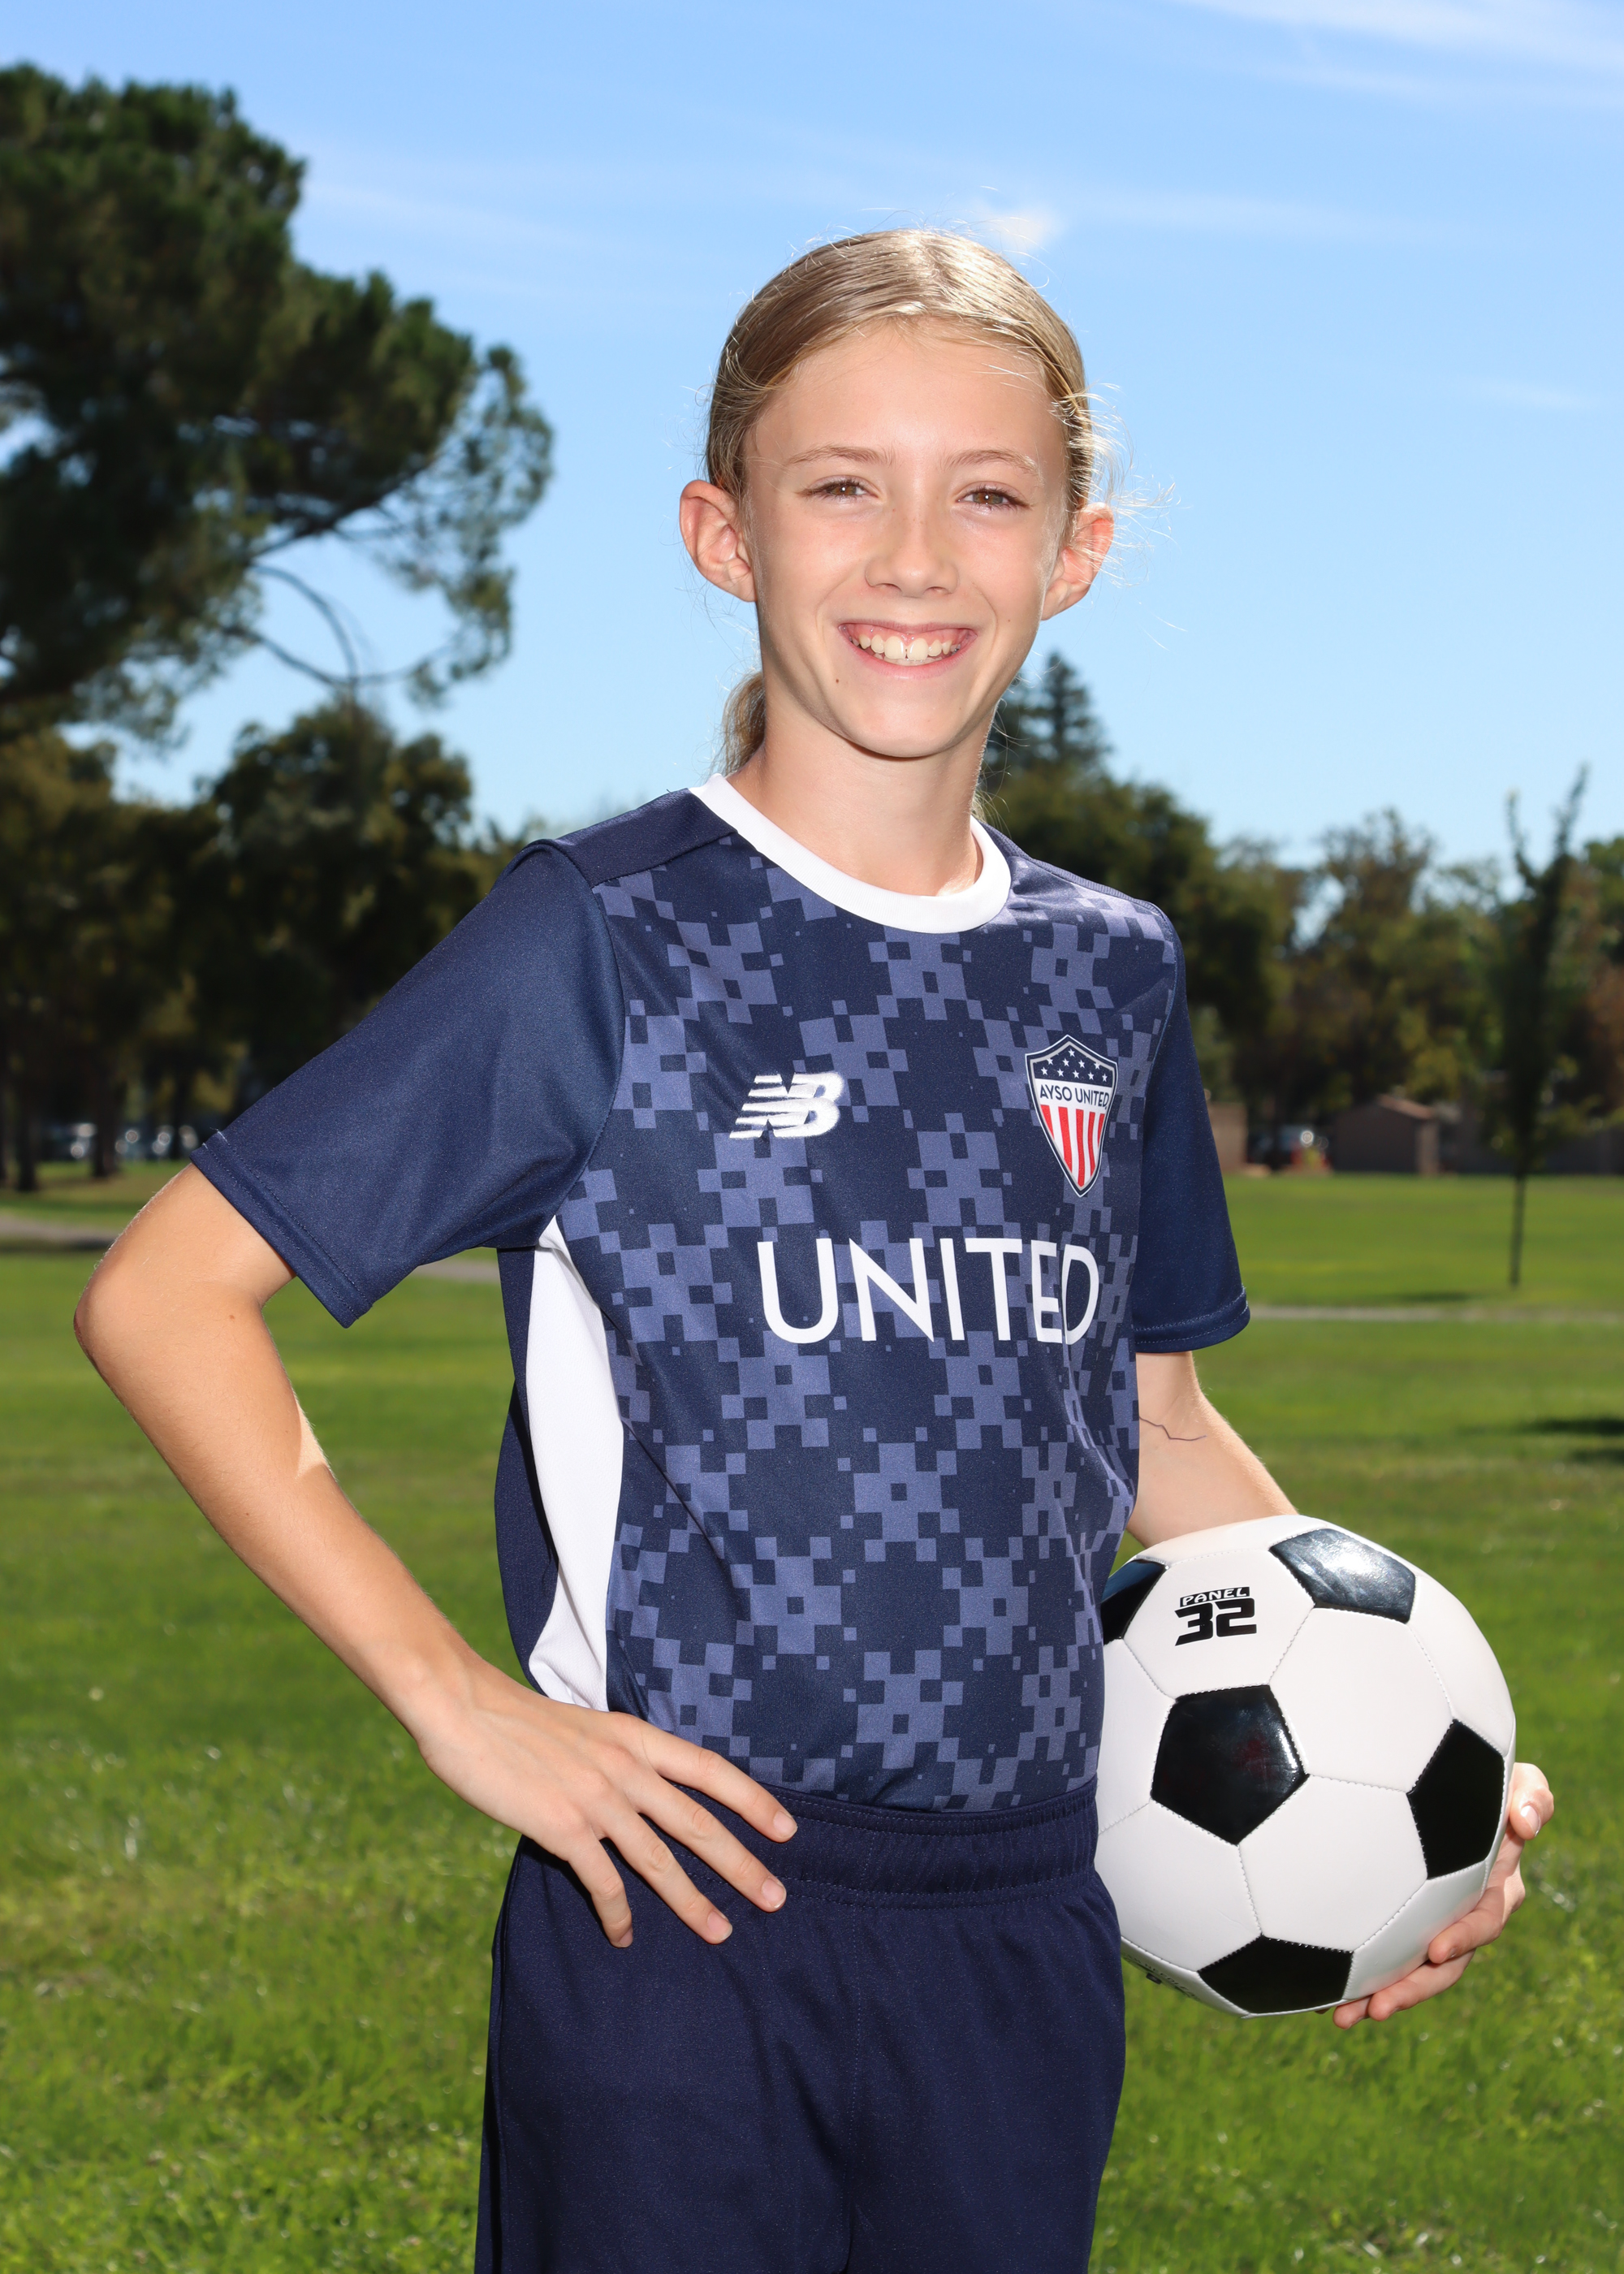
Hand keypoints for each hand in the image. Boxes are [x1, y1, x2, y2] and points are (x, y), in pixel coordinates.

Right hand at [414, 1656, 795, 1947]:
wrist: (464, 1708)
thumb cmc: (517, 1718)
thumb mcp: (585, 1726)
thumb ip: (616, 1757)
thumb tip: (638, 1792)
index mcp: (634, 1737)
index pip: (710, 1769)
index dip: (752, 1800)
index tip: (786, 1828)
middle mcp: (625, 1767)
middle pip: (698, 1822)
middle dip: (742, 1863)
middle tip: (776, 1897)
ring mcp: (596, 1798)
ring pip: (659, 1860)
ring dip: (693, 1901)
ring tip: (721, 1931)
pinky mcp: (563, 1827)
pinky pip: (603, 1882)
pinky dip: (618, 1914)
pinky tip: (625, 1936)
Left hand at [1331, 1760, 1553, 2027]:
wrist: (1439, 1782)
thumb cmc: (1481, 1780)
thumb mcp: (1519, 1782)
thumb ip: (1533, 1796)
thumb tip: (1527, 1821)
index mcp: (1494, 1889)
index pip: (1482, 1922)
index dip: (1463, 1938)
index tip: (1436, 1951)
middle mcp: (1465, 1914)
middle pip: (1444, 1965)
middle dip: (1413, 1988)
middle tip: (1379, 2006)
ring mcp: (1433, 1922)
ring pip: (1411, 1971)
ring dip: (1382, 1995)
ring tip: (1345, 2016)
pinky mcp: (1402, 1925)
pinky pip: (1385, 1956)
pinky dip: (1358, 1977)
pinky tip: (1325, 1995)